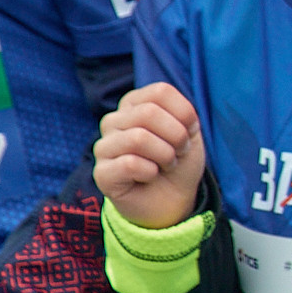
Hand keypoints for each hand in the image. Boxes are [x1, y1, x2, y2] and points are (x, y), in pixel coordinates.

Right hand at [94, 83, 204, 228]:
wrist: (173, 200)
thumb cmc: (178, 162)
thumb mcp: (190, 133)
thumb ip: (182, 113)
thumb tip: (171, 113)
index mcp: (133, 104)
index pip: (160, 92)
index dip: (184, 114)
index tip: (188, 133)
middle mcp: (113, 121)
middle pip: (149, 113)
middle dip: (176, 136)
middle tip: (178, 153)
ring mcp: (104, 146)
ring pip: (138, 138)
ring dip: (165, 155)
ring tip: (166, 165)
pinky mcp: (102, 172)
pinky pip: (130, 163)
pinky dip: (150, 172)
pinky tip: (150, 177)